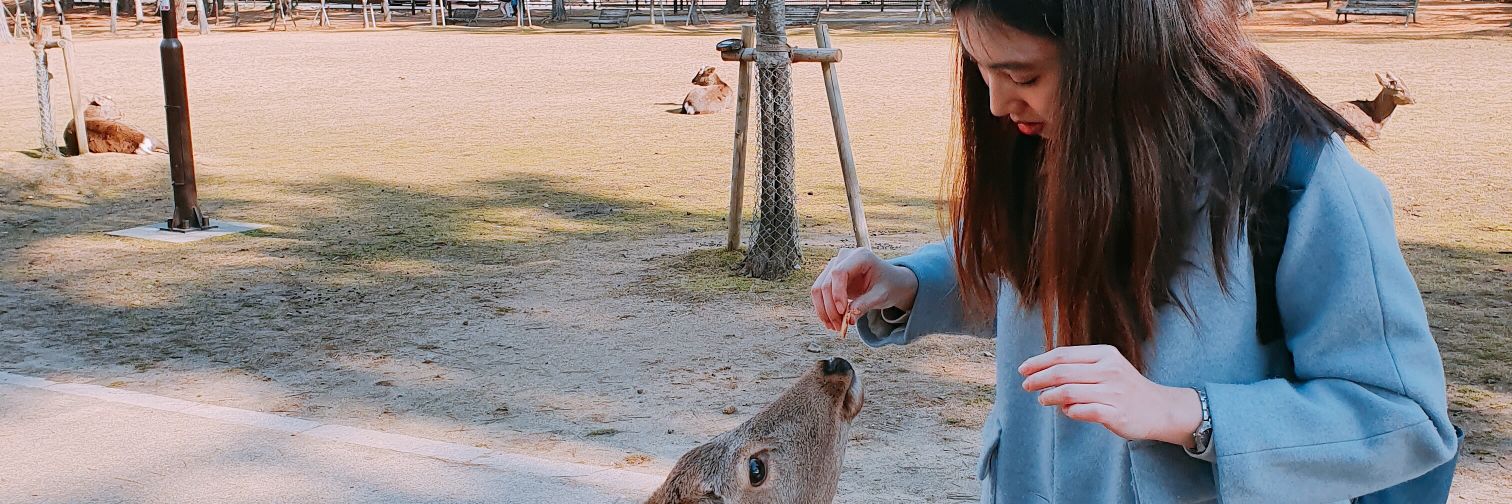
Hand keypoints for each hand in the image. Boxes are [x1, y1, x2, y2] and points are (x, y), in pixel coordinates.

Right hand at [810, 248, 919, 331]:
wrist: (890, 282)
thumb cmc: (889, 285)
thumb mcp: (882, 295)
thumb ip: (865, 304)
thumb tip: (848, 319)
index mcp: (860, 256)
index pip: (839, 272)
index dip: (837, 293)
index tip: (842, 312)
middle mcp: (843, 257)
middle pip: (826, 283)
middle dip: (830, 308)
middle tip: (839, 326)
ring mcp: (834, 266)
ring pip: (818, 289)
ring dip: (823, 310)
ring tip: (834, 327)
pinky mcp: (830, 277)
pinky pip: (819, 294)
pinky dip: (823, 309)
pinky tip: (830, 322)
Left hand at [1019, 344, 1201, 447]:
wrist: (1160, 409)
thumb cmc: (1125, 387)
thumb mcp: (1107, 367)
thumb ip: (1079, 367)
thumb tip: (1043, 373)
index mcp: (1104, 354)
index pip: (1063, 354)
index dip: (1039, 362)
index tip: (1023, 369)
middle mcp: (1109, 370)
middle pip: (1061, 372)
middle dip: (1038, 378)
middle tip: (1026, 385)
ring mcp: (1113, 392)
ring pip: (1068, 392)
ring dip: (1049, 396)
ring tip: (1042, 399)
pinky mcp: (1115, 413)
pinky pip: (1082, 411)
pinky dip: (1069, 411)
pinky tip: (1065, 411)